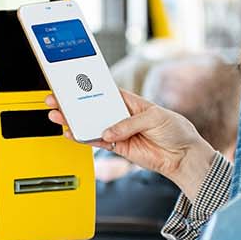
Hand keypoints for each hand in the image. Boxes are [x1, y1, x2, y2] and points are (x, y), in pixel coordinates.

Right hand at [46, 90, 216, 197]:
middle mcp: (122, 116)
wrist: (183, 155)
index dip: (88, 87)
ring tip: (58, 116)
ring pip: (91, 125)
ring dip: (74, 121)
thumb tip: (108, 132)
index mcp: (130, 101)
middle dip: (74, 104)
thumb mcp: (155, 117)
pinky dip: (84, 138)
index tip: (71, 83)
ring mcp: (119, 132)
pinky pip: (97, 142)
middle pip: (93, 108)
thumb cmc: (176, 130)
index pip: (105, 91)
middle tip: (57, 99)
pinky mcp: (119, 148)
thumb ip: (129, 124)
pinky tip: (72, 133)